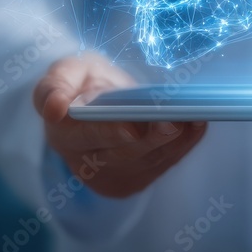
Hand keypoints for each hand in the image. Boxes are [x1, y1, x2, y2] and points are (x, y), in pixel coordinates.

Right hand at [34, 55, 206, 197]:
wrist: (92, 104)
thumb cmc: (80, 84)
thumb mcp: (63, 73)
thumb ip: (54, 86)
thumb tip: (55, 107)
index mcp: (64, 135)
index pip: (86, 136)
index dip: (110, 132)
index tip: (131, 126)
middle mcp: (87, 163)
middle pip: (123, 154)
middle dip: (151, 139)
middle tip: (172, 122)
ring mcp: (114, 175)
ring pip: (148, 160)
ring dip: (174, 141)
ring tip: (193, 117)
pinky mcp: (138, 178)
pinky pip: (164, 163)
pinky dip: (184, 143)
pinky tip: (197, 123)